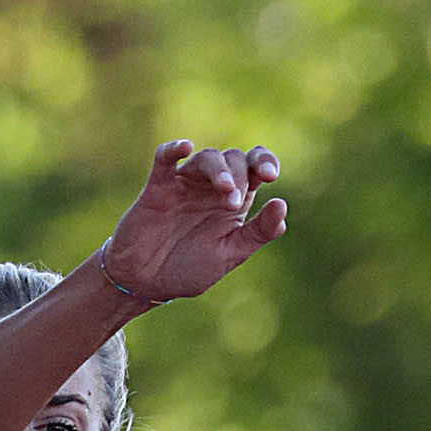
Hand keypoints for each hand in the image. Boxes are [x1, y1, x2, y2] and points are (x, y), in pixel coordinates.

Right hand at [100, 141, 285, 302]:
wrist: (148, 283)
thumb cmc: (189, 268)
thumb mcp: (230, 254)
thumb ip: (258, 232)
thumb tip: (282, 205)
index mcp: (234, 200)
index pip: (255, 167)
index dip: (265, 162)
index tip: (270, 176)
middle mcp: (212, 187)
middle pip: (234, 159)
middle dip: (240, 176)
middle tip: (233, 203)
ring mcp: (185, 184)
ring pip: (206, 157)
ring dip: (219, 169)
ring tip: (225, 191)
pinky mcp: (158, 187)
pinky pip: (165, 159)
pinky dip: (173, 150)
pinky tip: (184, 147)